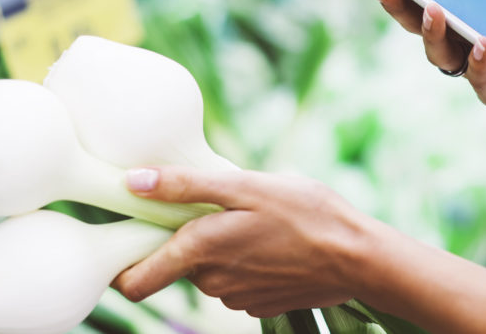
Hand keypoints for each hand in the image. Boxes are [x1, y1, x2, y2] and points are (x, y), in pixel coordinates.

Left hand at [113, 167, 367, 317]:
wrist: (357, 257)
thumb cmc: (306, 213)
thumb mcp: (247, 185)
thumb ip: (187, 186)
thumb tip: (133, 181)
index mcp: (199, 252)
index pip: (134, 283)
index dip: (128, 262)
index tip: (143, 233)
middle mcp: (211, 283)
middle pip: (178, 265)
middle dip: (193, 239)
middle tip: (227, 209)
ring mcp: (237, 298)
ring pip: (211, 272)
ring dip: (224, 249)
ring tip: (260, 222)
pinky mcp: (261, 304)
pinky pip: (239, 282)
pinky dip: (249, 263)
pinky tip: (276, 243)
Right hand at [374, 0, 485, 145]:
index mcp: (475, 1)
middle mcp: (472, 33)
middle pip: (422, 24)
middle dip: (398, 6)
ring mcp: (484, 64)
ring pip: (442, 56)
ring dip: (433, 33)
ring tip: (436, 10)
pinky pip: (478, 80)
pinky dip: (478, 61)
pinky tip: (485, 43)